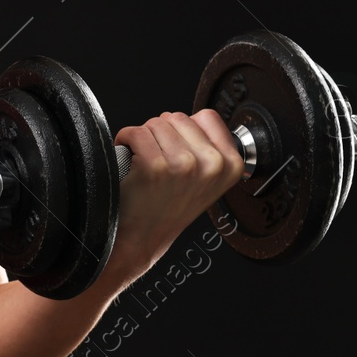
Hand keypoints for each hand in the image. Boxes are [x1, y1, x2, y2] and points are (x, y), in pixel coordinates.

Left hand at [107, 109, 243, 279]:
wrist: (142, 239)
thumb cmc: (168, 210)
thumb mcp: (207, 181)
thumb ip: (210, 150)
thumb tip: (197, 121)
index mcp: (230, 165)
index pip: (207, 117)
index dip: (185, 128)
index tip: (177, 145)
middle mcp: (211, 164)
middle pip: (178, 117)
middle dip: (162, 134)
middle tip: (158, 160)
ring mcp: (183, 165)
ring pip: (156, 123)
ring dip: (143, 138)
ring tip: (144, 162)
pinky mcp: (155, 167)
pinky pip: (135, 133)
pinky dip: (126, 141)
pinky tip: (130, 160)